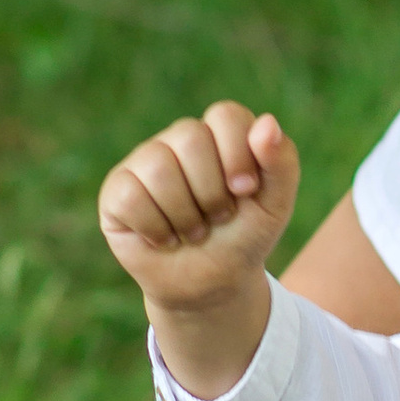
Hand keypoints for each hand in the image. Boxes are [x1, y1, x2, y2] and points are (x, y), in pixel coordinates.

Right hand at [98, 103, 301, 397]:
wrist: (212, 284)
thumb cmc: (244, 237)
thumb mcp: (276, 205)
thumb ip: (282, 162)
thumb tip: (267, 122)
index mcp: (220, 134)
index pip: (225, 116)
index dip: (237, 154)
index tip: (245, 191)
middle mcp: (179, 140)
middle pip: (191, 139)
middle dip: (212, 192)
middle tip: (218, 218)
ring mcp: (144, 161)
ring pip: (158, 168)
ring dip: (185, 215)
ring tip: (193, 232)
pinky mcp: (117, 190)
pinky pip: (132, 196)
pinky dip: (156, 228)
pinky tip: (165, 239)